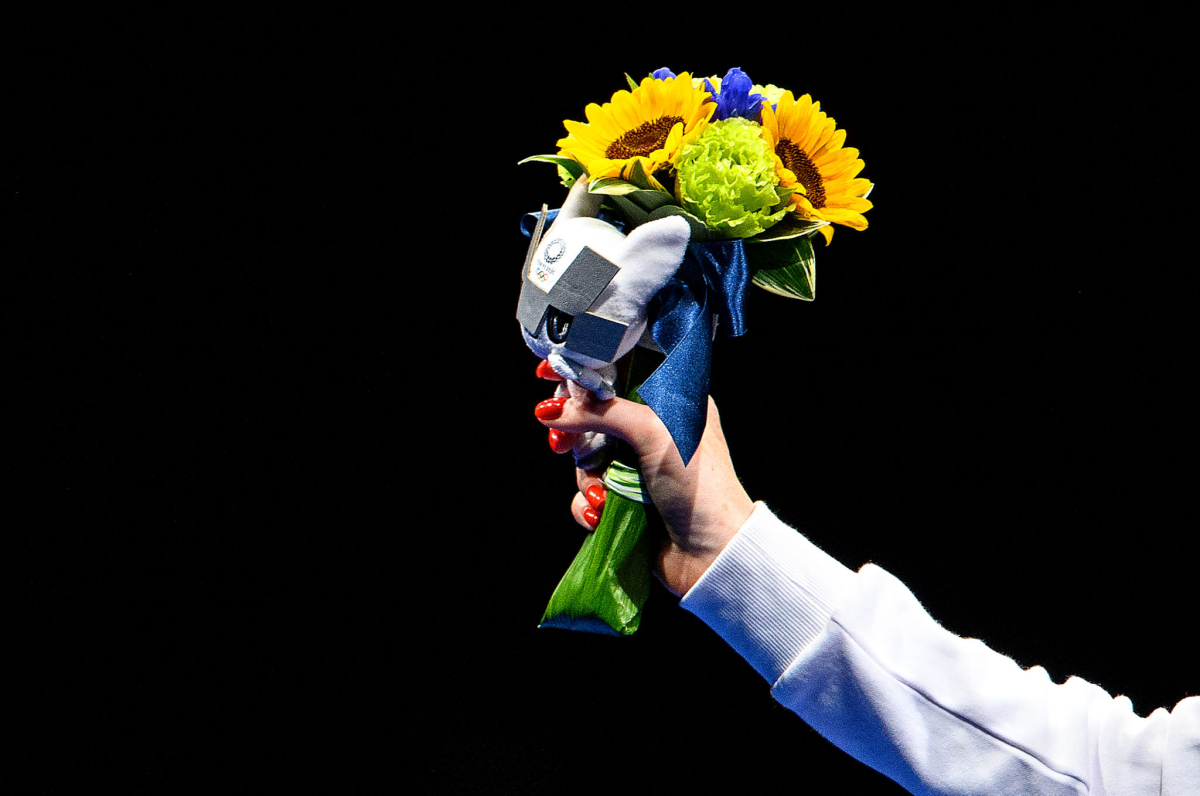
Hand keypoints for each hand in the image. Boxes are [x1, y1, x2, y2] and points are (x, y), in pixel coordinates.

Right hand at [533, 362, 754, 595]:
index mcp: (671, 401)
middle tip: (560, 444)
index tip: (547, 373)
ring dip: (585, 477)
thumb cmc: (696, 483)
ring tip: (601, 494)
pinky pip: (588, 492)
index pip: (618, 372)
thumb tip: (550, 410)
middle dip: (575, 432)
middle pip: (593, 415)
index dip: (583, 373)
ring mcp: (637, 466)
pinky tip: (600, 513)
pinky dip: (588, 503)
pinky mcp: (624, 499)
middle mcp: (654, 429)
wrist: (711, 553)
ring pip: (586, 456)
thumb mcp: (651, 431)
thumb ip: (601, 411)